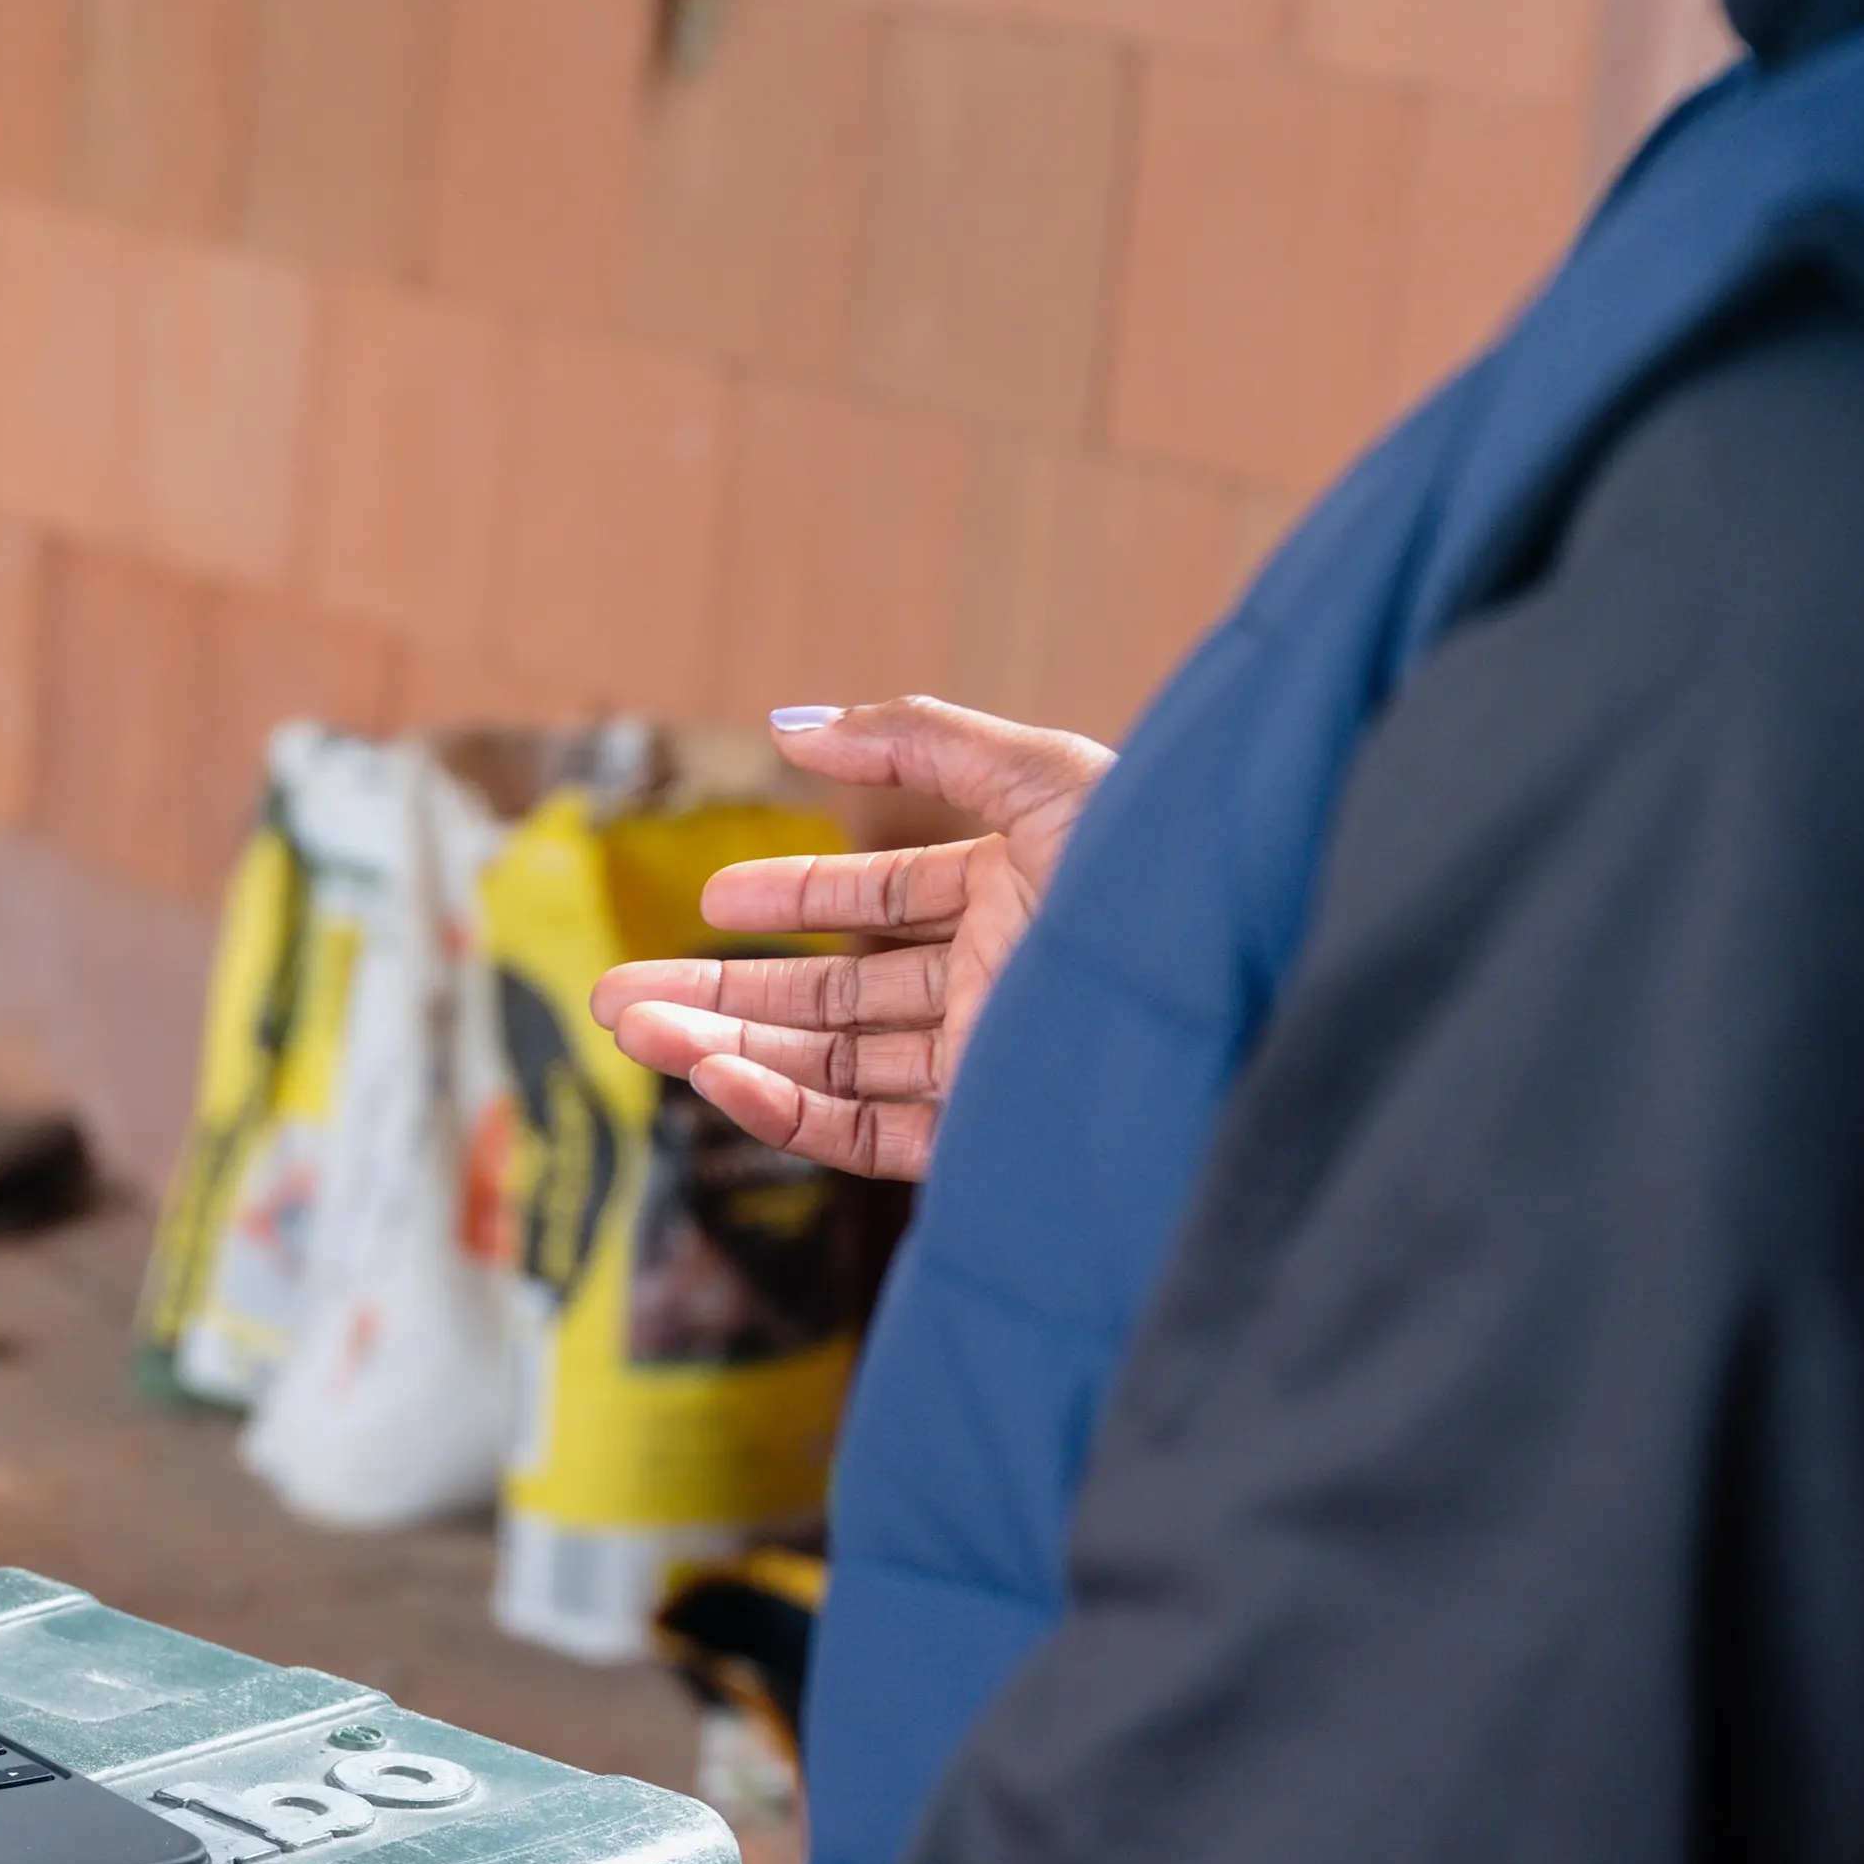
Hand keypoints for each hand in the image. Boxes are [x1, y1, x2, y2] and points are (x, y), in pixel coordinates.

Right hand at [585, 695, 1119, 1185]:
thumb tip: (790, 722)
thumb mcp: (1042, 777)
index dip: (797, 902)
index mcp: (1022, 897)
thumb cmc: (1163, 874)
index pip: (888, 905)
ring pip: (833, 1067)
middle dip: (725, 993)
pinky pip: (866, 1133)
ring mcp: (992, 1067)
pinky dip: (785, 1110)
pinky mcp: (989, 1141)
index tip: (712, 901)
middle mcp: (1003, 987)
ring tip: (632, 1029)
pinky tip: (717, 1077)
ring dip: (726, 1048)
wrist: (1246, 992)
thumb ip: (916, 740)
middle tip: (617, 995)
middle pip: (837, 999)